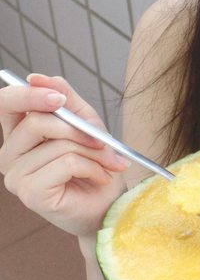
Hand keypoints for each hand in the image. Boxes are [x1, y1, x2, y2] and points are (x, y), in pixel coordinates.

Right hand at [0, 73, 129, 237]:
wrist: (110, 202)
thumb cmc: (95, 161)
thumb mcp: (83, 119)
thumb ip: (63, 95)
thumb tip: (36, 77)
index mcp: (18, 133)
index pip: (6, 102)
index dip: (30, 94)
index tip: (60, 99)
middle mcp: (10, 154)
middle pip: (36, 122)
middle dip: (78, 129)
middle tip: (101, 141)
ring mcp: (16, 177)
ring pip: (56, 143)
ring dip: (93, 151)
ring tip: (106, 163)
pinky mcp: (30, 194)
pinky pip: (66, 163)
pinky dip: (92, 166)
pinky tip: (100, 177)